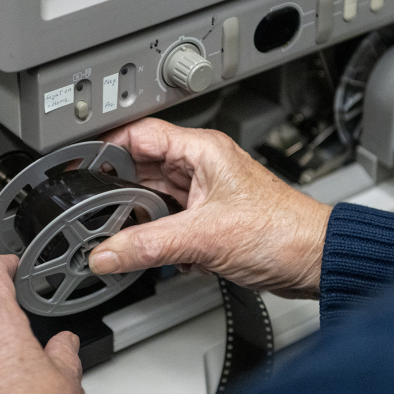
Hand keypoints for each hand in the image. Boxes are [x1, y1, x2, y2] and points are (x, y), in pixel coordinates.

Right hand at [88, 119, 332, 297]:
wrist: (315, 259)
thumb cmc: (283, 231)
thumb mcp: (205, 237)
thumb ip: (149, 245)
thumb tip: (107, 253)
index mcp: (202, 151)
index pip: (139, 134)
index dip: (106, 147)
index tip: (79, 166)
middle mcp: (201, 166)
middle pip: (141, 168)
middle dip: (117, 191)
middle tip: (93, 211)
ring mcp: (204, 192)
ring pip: (153, 197)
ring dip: (139, 218)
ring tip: (123, 236)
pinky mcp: (208, 218)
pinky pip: (167, 220)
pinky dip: (157, 236)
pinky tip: (158, 251)